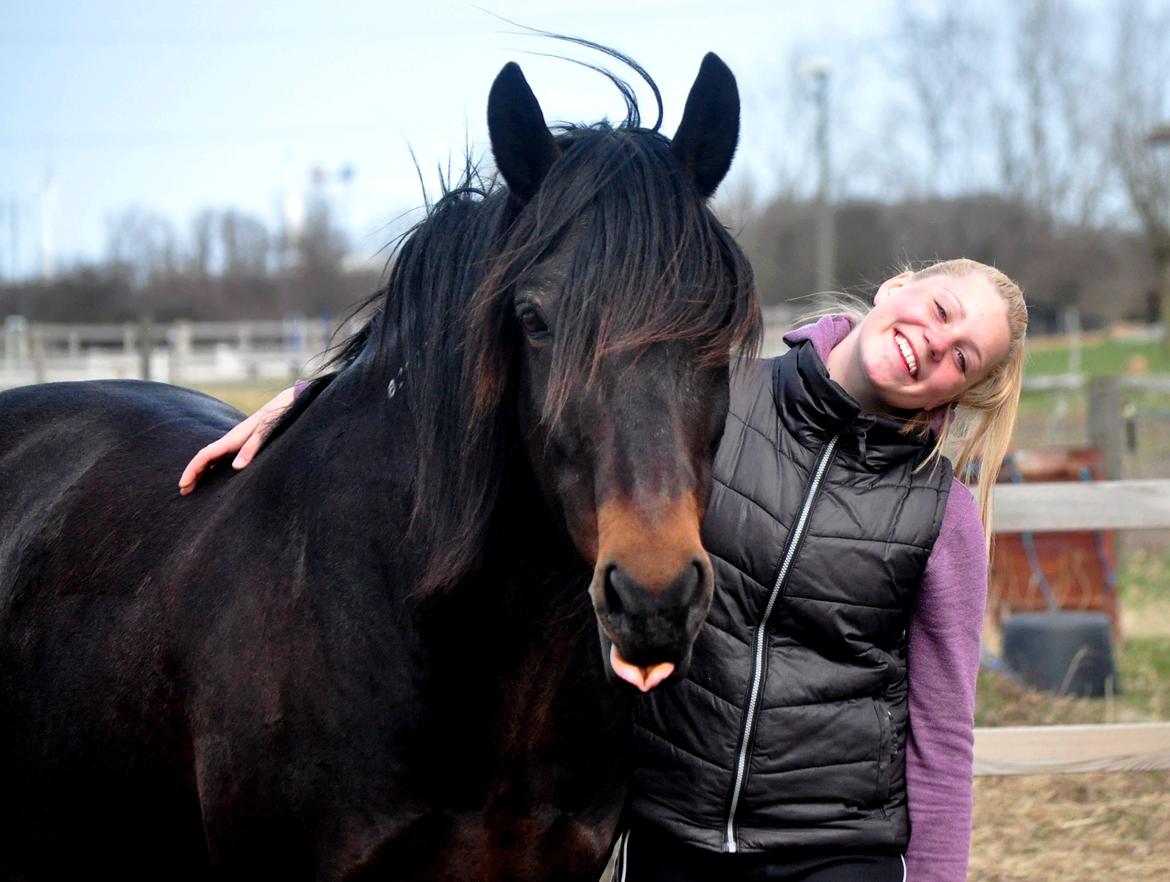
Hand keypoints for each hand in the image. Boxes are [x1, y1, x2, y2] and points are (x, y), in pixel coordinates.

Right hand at [178, 386, 296, 494]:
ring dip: (201, 472)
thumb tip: (236, 468)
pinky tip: (213, 476)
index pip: (205, 455)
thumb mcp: (264, 432)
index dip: (192, 470)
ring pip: (211, 458)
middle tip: (183, 492)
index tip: (183, 484)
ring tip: (193, 487)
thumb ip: (251, 448)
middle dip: (192, 474)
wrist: (285, 404)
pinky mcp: (243, 443)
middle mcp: (230, 441)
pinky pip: (221, 458)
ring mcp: (235, 442)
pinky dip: (212, 468)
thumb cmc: (275, 418)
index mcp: (232, 439)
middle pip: (204, 458)